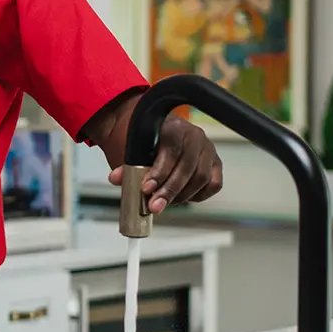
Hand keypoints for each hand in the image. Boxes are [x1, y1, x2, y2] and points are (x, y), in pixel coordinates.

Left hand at [107, 114, 223, 213]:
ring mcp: (208, 149)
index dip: (160, 172)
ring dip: (181, 195)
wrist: (147, 135)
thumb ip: (124, 165)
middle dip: (169, 190)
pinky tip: (180, 198)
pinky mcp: (215, 164)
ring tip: (162, 203)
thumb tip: (116, 178)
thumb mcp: (129, 150)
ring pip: (202, 178)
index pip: (172, 150)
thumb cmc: (140, 142)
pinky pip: (213, 184)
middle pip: (188, 167)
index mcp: (173, 126)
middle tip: (154, 205)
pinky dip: (198, 195)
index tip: (146, 189)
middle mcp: (195, 135)